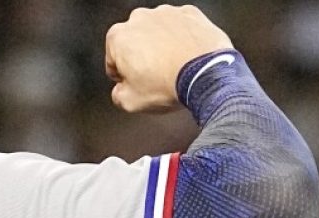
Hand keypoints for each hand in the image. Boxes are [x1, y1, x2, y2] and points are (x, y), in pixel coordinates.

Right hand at [105, 5, 232, 112]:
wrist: (205, 75)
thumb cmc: (168, 85)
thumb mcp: (131, 103)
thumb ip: (118, 96)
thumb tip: (120, 93)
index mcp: (119, 38)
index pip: (113, 60)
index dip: (123, 77)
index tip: (134, 84)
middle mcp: (140, 19)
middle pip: (136, 43)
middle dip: (142, 59)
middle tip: (156, 79)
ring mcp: (165, 13)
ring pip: (158, 33)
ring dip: (162, 48)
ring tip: (174, 70)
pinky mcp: (188, 14)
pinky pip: (181, 29)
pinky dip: (183, 41)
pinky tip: (187, 59)